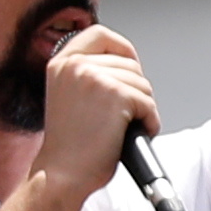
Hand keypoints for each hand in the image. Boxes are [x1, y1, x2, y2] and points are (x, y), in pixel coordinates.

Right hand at [29, 22, 159, 177]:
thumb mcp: (68, 96)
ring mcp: (95, 77)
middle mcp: (75, 64)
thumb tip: (125, 67)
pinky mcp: (115, 95)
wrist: (61, 175)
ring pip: (142, 83)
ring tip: (124, 128)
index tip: (129, 64)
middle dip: (135, 89)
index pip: (100, 35)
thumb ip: (87, 75)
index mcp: (61, 63)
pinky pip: (148, 103)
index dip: (121, 48)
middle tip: (123, 115)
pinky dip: (149, 121)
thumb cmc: (68, 146)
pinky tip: (132, 134)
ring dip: (142, 108)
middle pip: (129, 62)